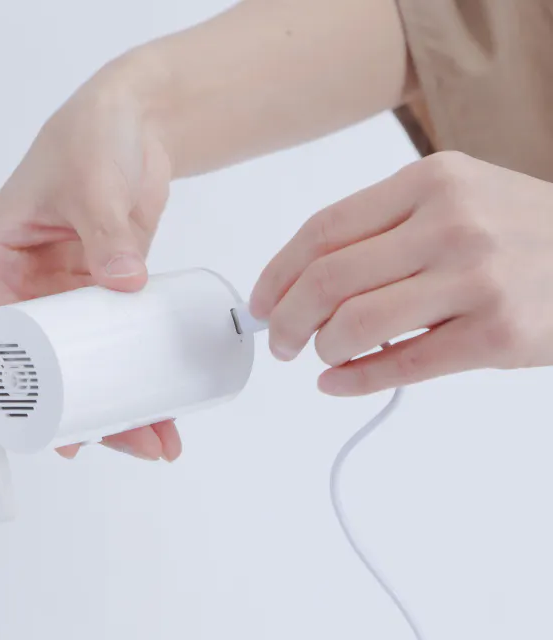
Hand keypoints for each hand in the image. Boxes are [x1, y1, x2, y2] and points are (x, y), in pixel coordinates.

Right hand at [0, 61, 181, 460]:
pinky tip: (161, 395)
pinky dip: (137, 365)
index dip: (37, 397)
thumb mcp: (92, 185)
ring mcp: (71, 287)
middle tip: (139, 442)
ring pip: (91, 357)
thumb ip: (108, 236)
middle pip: (57, 364)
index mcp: (1, 259)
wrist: (137, 121)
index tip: (69, 436)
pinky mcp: (106, 284)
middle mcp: (30, 280)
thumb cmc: (94, 137)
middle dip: (95, 408)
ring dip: (123, 395)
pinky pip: (118, 335)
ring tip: (161, 434)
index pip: (11, 344)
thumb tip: (124, 285)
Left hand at [250, 151, 552, 394]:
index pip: (323, 230)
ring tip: (321, 355)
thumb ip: (383, 230)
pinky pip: (401, 364)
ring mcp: (475, 279)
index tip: (261, 301)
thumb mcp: (453, 200)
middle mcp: (449, 224)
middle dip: (286, 319)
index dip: (277, 273)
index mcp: (428, 183)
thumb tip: (306, 279)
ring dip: (321, 349)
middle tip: (279, 341)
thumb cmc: (517, 231)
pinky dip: (355, 380)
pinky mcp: (496, 334)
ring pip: (357, 323)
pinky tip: (337, 383)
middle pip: (328, 279)